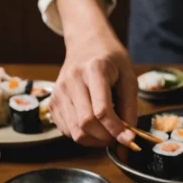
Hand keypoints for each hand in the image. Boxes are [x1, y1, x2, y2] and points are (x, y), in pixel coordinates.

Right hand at [49, 0, 136, 146]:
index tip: (129, 139)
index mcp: (94, 70)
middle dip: (105, 138)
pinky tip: (93, 128)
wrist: (85, 42)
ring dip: (94, 140)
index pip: (102, 110)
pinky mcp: (52, 101)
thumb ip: (130, 105)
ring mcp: (59, 91)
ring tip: (107, 134)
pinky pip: (65, 130)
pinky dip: (82, 135)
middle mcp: (72, 80)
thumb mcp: (128, 75)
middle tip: (118, 137)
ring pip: (75, 131)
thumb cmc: (110, 58)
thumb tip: (129, 134)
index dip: (116, 130)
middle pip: (86, 123)